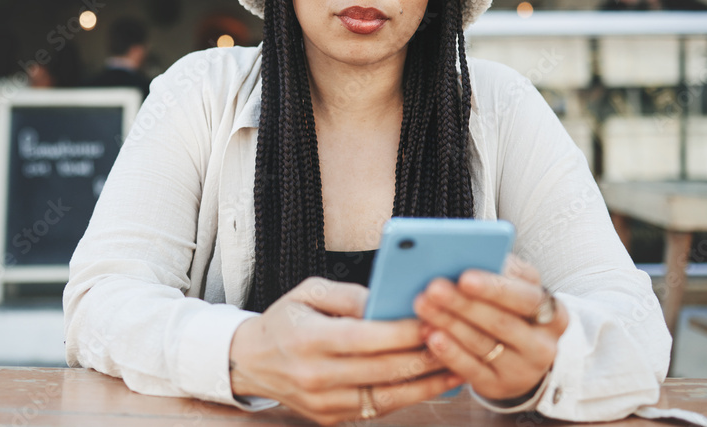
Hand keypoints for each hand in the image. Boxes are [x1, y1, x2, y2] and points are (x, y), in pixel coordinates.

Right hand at [230, 277, 461, 424]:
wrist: (250, 361)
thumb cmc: (284, 320)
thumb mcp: (307, 293)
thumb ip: (347, 294)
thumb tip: (386, 300)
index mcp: (308, 338)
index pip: (365, 337)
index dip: (402, 331)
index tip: (433, 319)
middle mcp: (315, 375)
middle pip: (382, 369)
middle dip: (423, 355)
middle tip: (456, 339)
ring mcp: (324, 402)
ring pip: (386, 396)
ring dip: (426, 383)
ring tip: (457, 365)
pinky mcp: (331, 418)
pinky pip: (378, 408)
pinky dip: (408, 396)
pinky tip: (431, 382)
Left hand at [413, 255, 568, 402]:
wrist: (525, 358)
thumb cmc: (516, 312)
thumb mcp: (520, 289)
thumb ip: (504, 271)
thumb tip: (471, 252)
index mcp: (553, 313)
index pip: (525, 298)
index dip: (494, 288)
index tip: (464, 276)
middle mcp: (542, 345)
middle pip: (501, 322)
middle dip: (463, 304)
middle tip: (433, 288)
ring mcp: (522, 370)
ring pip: (482, 344)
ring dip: (449, 323)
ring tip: (423, 306)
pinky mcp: (498, 386)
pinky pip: (471, 369)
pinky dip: (449, 352)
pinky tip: (431, 335)